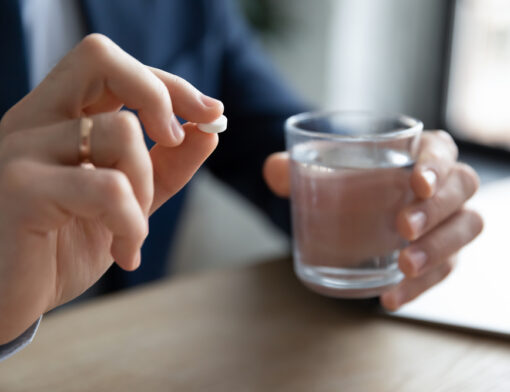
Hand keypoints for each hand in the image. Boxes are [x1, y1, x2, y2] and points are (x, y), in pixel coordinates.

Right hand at [0, 34, 222, 342]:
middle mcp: (32, 122)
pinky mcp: (22, 189)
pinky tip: (123, 252)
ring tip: (131, 231)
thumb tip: (208, 132)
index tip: (210, 113)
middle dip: (159, 95)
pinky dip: (132, 224)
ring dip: (146, 187)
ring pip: (121, 133)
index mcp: (55, 119)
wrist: (8, 302)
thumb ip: (166, 166)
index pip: (111, 66)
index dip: (168, 84)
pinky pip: (109, 188)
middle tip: (173, 140)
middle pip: (101, 59)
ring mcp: (21, 151)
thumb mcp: (127, 202)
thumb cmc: (60, 249)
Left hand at [263, 131, 482, 309]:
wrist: (348, 210)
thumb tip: (273, 169)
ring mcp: (444, 221)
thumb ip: (293, 167)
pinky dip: (421, 287)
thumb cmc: (343, 182)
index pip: (441, 149)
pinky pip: (444, 270)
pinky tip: (391, 298)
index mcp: (416, 154)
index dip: (436, 163)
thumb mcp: (317, 171)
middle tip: (402, 228)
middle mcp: (440, 185)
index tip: (416, 182)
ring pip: (464, 228)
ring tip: (404, 266)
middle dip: (436, 209)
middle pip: (461, 188)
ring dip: (439, 248)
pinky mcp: (439, 254)